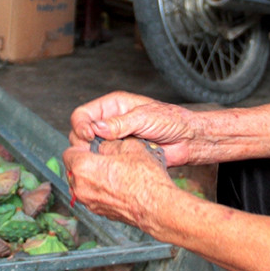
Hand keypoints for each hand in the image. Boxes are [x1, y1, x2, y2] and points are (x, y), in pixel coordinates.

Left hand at [63, 137, 180, 229]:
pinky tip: (117, 184)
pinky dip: (100, 190)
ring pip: (82, 185)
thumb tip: (103, 145)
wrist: (158, 207)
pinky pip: (93, 196)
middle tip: (102, 157)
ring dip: (92, 177)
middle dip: (84, 162)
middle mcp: (81, 188)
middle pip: (73, 170)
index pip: (69, 152)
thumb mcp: (129, 147)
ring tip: (112, 170)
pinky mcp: (100, 213)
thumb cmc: (145, 179)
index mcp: (83, 168)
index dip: (81, 146)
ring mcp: (90, 203)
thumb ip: (109, 144)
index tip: (92, 145)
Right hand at [68, 91, 195, 166]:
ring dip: (95, 154)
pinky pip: (105, 160)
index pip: (83, 114)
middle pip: (81, 133)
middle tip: (95, 150)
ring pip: (91, 149)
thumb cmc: (171, 121)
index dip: (81, 126)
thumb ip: (120, 124)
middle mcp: (110, 122)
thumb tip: (96, 129)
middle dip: (84, 142)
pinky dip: (106, 164)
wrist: (188, 140)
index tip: (89, 136)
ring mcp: (115, 139)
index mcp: (113, 106)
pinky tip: (115, 164)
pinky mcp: (121, 154)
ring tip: (108, 157)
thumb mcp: (144, 117)